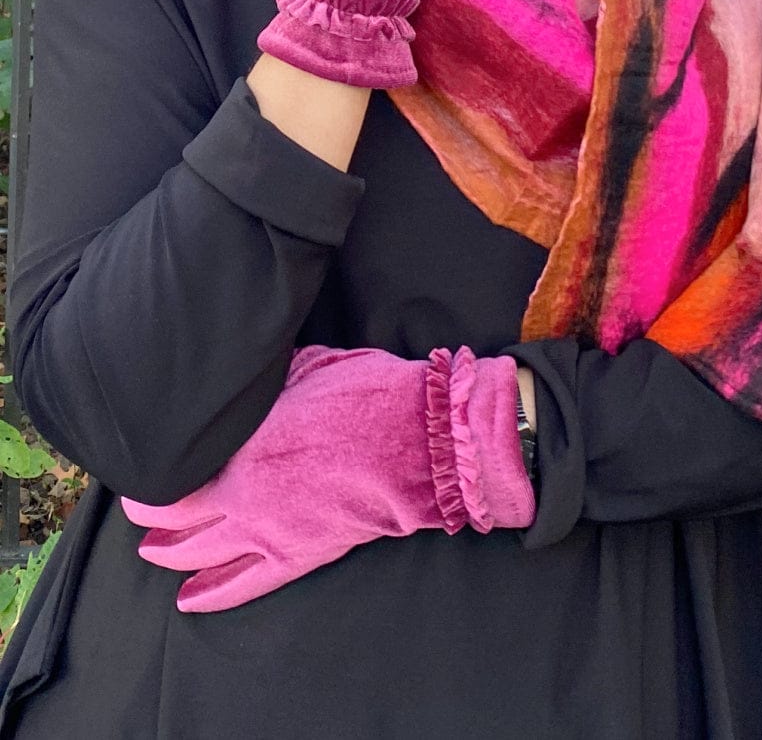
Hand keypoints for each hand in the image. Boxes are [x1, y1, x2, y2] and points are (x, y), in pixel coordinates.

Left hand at [121, 344, 533, 612]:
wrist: (418, 443)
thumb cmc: (366, 394)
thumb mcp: (307, 366)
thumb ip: (266, 381)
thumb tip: (248, 373)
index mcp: (242, 446)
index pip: (175, 473)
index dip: (151, 475)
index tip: (140, 463)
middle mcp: (244, 495)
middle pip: (177, 517)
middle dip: (151, 515)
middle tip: (137, 509)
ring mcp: (269, 532)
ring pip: (200, 554)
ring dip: (169, 554)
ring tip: (151, 551)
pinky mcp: (297, 555)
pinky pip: (243, 585)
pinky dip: (212, 595)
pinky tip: (189, 601)